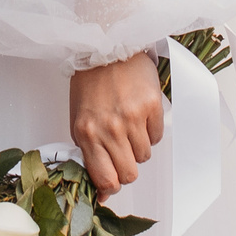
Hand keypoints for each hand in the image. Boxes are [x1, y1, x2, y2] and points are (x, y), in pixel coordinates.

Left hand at [69, 54, 163, 200]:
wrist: (106, 48)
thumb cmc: (90, 85)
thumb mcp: (79, 121)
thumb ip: (89, 154)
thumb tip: (104, 188)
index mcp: (87, 134)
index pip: (106, 179)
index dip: (111, 187)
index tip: (111, 184)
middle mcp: (110, 128)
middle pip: (129, 174)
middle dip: (126, 168)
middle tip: (121, 152)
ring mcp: (132, 117)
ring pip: (144, 156)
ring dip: (137, 147)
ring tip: (128, 125)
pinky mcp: (152, 106)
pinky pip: (156, 137)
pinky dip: (149, 131)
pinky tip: (139, 114)